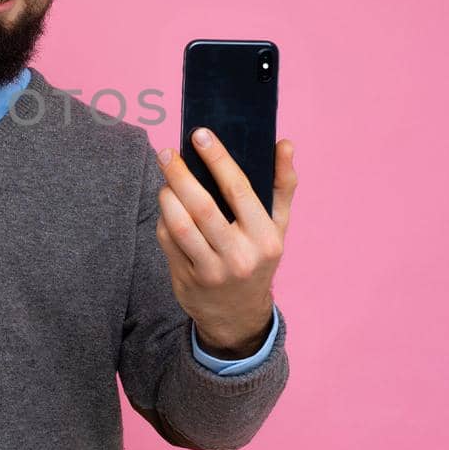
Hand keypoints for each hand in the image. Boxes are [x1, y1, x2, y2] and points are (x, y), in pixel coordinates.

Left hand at [154, 128, 297, 357]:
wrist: (238, 315)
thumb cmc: (258, 258)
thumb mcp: (278, 227)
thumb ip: (282, 184)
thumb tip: (284, 143)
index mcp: (265, 238)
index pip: (239, 190)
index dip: (217, 159)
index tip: (200, 134)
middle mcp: (239, 256)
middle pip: (202, 207)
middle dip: (181, 174)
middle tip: (168, 153)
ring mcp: (211, 271)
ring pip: (180, 225)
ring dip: (167, 195)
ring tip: (166, 179)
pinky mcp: (186, 279)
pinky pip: (168, 240)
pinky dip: (164, 218)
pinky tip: (167, 206)